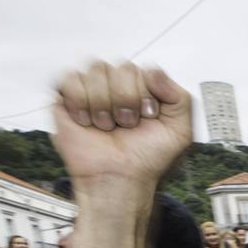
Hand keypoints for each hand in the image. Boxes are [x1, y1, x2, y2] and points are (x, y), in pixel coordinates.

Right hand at [52, 61, 191, 188]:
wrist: (121, 179)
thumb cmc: (148, 159)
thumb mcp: (180, 131)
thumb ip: (180, 97)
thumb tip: (154, 71)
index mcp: (144, 89)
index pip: (145, 68)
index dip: (147, 93)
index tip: (149, 116)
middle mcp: (118, 86)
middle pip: (121, 67)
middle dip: (127, 100)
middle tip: (127, 124)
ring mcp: (92, 91)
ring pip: (96, 69)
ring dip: (104, 103)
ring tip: (107, 126)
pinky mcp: (66, 99)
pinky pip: (70, 78)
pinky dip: (81, 102)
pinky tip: (87, 122)